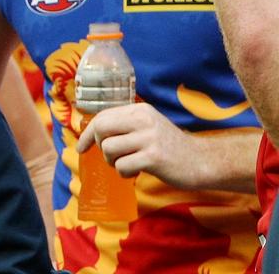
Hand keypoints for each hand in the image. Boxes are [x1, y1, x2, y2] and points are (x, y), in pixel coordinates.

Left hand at [75, 102, 201, 188]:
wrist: (201, 161)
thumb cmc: (169, 147)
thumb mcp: (147, 127)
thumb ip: (124, 126)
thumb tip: (91, 133)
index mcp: (139, 110)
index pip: (102, 116)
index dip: (88, 133)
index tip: (81, 147)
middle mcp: (143, 119)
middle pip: (101, 129)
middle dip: (99, 146)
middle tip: (109, 157)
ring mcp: (149, 138)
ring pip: (109, 149)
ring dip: (112, 162)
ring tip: (127, 164)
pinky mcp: (154, 157)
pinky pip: (122, 166)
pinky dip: (124, 173)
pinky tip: (135, 172)